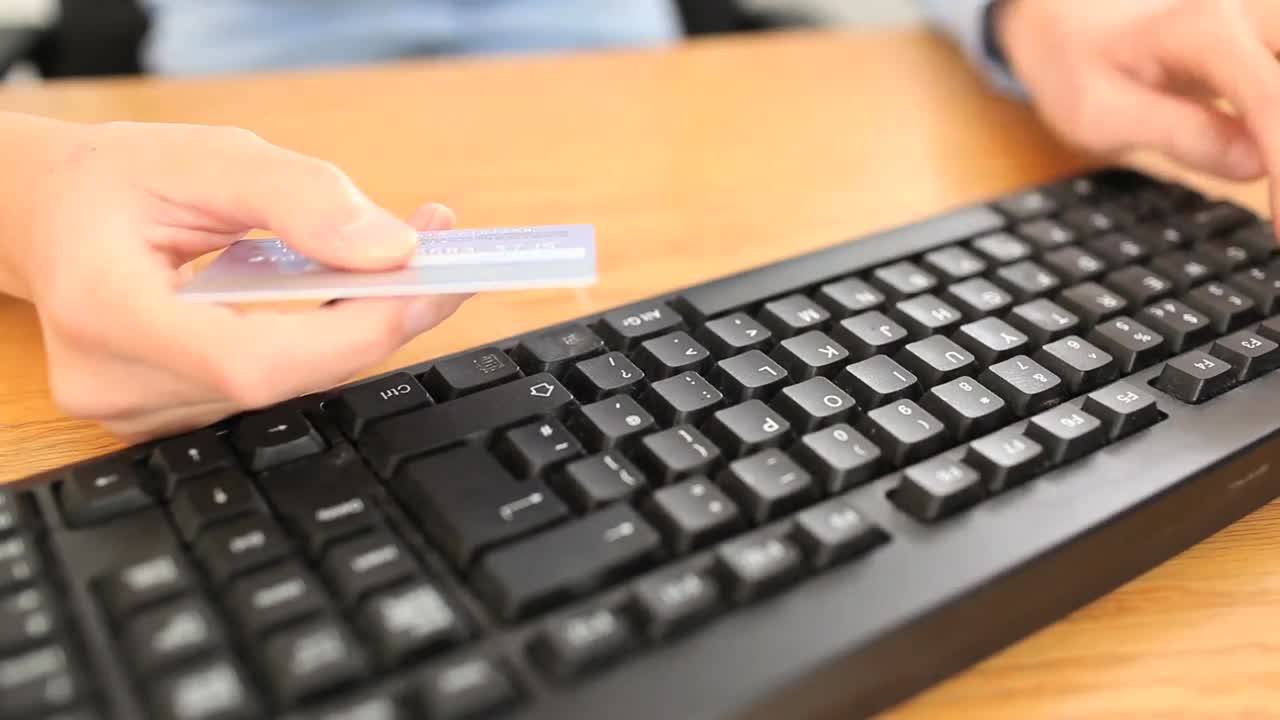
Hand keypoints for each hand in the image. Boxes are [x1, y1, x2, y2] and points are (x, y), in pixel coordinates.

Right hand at [5, 118, 467, 440]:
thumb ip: (299, 196)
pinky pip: (269, 390)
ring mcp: (136, 413)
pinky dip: (321, 346)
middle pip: (281, 381)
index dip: (351, 334)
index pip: (251, 360)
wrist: (53, 217)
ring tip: (393, 273)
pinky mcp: (166, 418)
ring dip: (354, 335)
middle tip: (438, 267)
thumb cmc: (117, 182)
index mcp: (105, 310)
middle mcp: (115, 383)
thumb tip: (391, 250)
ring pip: (286, 390)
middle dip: (373, 326)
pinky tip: (344, 302)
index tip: (423, 286)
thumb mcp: (205, 156)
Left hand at [996, 0, 1279, 221]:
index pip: (1274, 102)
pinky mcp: (1275, 33)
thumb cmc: (1080, 68)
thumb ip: (1178, 134)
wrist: (1072, 21)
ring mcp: (1269, 15)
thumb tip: (1255, 164)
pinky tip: (1276, 164)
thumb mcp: (1100, 113)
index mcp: (1203, 30)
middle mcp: (1250, 8)